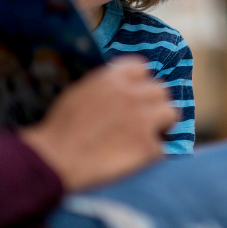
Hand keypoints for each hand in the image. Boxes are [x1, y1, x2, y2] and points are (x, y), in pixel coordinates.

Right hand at [20, 57, 175, 190]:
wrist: (55, 160)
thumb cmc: (59, 129)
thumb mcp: (80, 92)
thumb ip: (106, 86)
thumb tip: (122, 87)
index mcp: (113, 77)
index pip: (142, 67)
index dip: (139, 82)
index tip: (134, 94)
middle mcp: (133, 93)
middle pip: (161, 90)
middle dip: (152, 103)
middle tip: (140, 118)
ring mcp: (143, 119)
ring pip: (171, 113)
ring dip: (161, 124)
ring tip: (146, 135)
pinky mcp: (148, 146)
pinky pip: (163, 146)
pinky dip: (152, 153)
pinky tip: (136, 158)